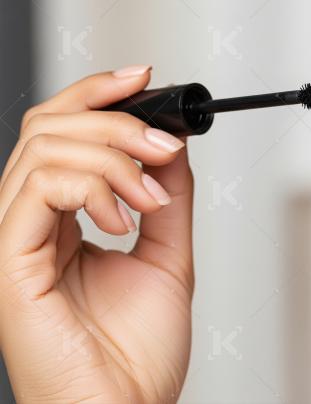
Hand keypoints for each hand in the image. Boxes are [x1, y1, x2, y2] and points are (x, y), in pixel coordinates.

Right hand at [0, 65, 193, 402]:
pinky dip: (93, 187)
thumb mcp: (166, 256)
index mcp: (60, 221)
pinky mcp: (10, 262)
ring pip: (44, 149)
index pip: (60, 134)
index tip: (143, 79)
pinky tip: (126, 218)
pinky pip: (38, 188)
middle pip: (48, 128)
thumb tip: (172, 144)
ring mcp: (14, 241)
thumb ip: (167, 198)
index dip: (96, 95)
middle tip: (164, 146)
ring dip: (113, 156)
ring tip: (153, 196)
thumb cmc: (138, 354)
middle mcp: (29, 224)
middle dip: (116, 121)